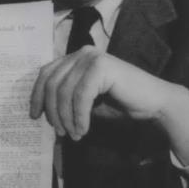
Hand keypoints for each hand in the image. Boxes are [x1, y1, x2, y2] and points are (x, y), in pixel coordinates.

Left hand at [30, 46, 188, 164]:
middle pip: (53, 83)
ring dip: (67, 118)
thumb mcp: (85, 101)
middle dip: (53, 111)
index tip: (34, 116)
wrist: (154, 103)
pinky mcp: (102, 66)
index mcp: (75, 57)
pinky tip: (83, 129)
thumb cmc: (120, 103)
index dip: (37, 95)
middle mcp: (82, 53)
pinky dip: (79, 116)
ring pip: (65, 91)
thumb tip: (42, 113)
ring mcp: (92, 57)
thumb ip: (66, 100)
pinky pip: (81, 96)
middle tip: (60, 132)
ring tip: (74, 134)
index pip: (46, 74)